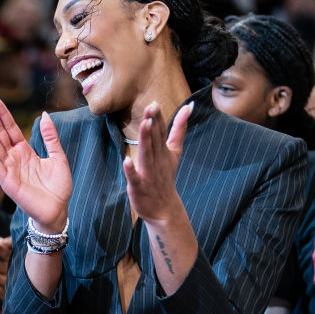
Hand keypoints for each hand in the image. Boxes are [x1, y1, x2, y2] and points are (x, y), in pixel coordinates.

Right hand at [0, 91, 71, 232]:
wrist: (58, 210)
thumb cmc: (58, 187)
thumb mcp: (58, 157)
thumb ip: (50, 137)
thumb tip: (44, 115)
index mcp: (24, 151)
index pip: (9, 127)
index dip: (1, 112)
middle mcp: (13, 158)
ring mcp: (8, 169)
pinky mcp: (7, 182)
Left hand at [123, 101, 191, 222]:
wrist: (165, 209)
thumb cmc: (166, 176)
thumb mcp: (174, 151)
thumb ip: (179, 129)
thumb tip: (188, 107)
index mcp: (163, 151)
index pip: (161, 132)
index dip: (158, 118)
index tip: (154, 104)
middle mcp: (157, 161)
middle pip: (155, 140)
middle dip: (153, 124)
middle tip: (151, 107)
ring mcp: (148, 174)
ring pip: (147, 155)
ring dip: (146, 140)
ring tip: (145, 124)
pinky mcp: (139, 188)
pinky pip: (135, 178)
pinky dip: (131, 170)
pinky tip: (126, 160)